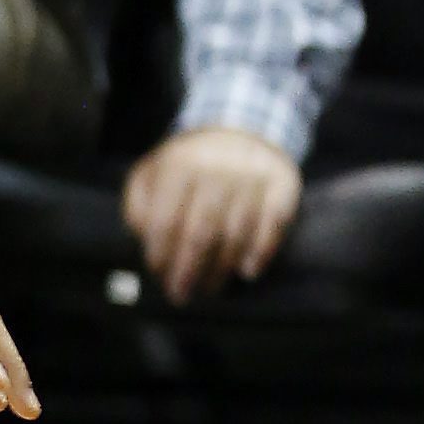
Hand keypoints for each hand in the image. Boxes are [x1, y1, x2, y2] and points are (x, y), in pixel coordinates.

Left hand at [121, 126, 302, 305]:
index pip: (165, 219)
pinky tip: (247, 272)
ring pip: (236, 232)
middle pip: (201, 231)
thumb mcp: (153, 169)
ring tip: (209, 290)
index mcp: (178, 165)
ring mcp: (253, 178)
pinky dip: (261, 251)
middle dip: (188, 270)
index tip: (158, 276)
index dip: (160, 253)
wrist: (241, 128)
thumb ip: (140, 201)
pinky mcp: (283, 186)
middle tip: (180, 295)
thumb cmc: (188, 161)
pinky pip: (274, 224)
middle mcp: (217, 170)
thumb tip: (143, 238)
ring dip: (221, 268)